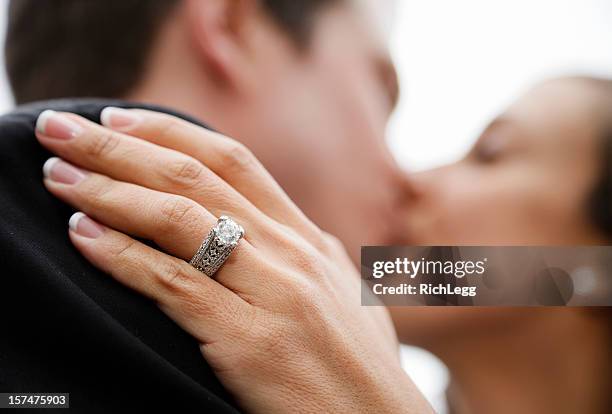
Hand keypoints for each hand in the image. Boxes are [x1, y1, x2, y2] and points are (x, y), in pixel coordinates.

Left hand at [35, 108, 431, 412]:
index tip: (120, 117)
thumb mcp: (346, 295)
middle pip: (194, 177)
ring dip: (108, 192)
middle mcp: (290, 252)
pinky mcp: (249, 340)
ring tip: (59, 176)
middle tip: (63, 129)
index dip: (171, 132)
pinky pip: (174, 284)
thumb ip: (319, 257)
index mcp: (307, 238)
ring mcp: (273, 292)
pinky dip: (122, 256)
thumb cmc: (360, 366)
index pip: (232, 160)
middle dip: (121, 146)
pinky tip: (84, 237)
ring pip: (179, 219)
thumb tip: (300, 232)